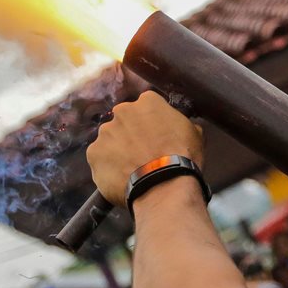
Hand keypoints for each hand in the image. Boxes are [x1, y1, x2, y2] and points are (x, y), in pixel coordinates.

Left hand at [87, 91, 203, 205]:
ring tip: (131, 168)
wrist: (164, 185)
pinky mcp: (93, 154)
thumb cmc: (183, 157)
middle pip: (124, 120)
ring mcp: (105, 132)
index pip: (147, 106)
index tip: (156, 136)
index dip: (151, 122)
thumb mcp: (194, 134)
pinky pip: (99, 158)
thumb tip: (178, 127)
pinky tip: (120, 177)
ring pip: (110, 139)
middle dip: (131, 133)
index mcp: (147, 102)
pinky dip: (107, 166)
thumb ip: (181, 123)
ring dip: (117, 149)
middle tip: (142, 152)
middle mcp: (122, 112)